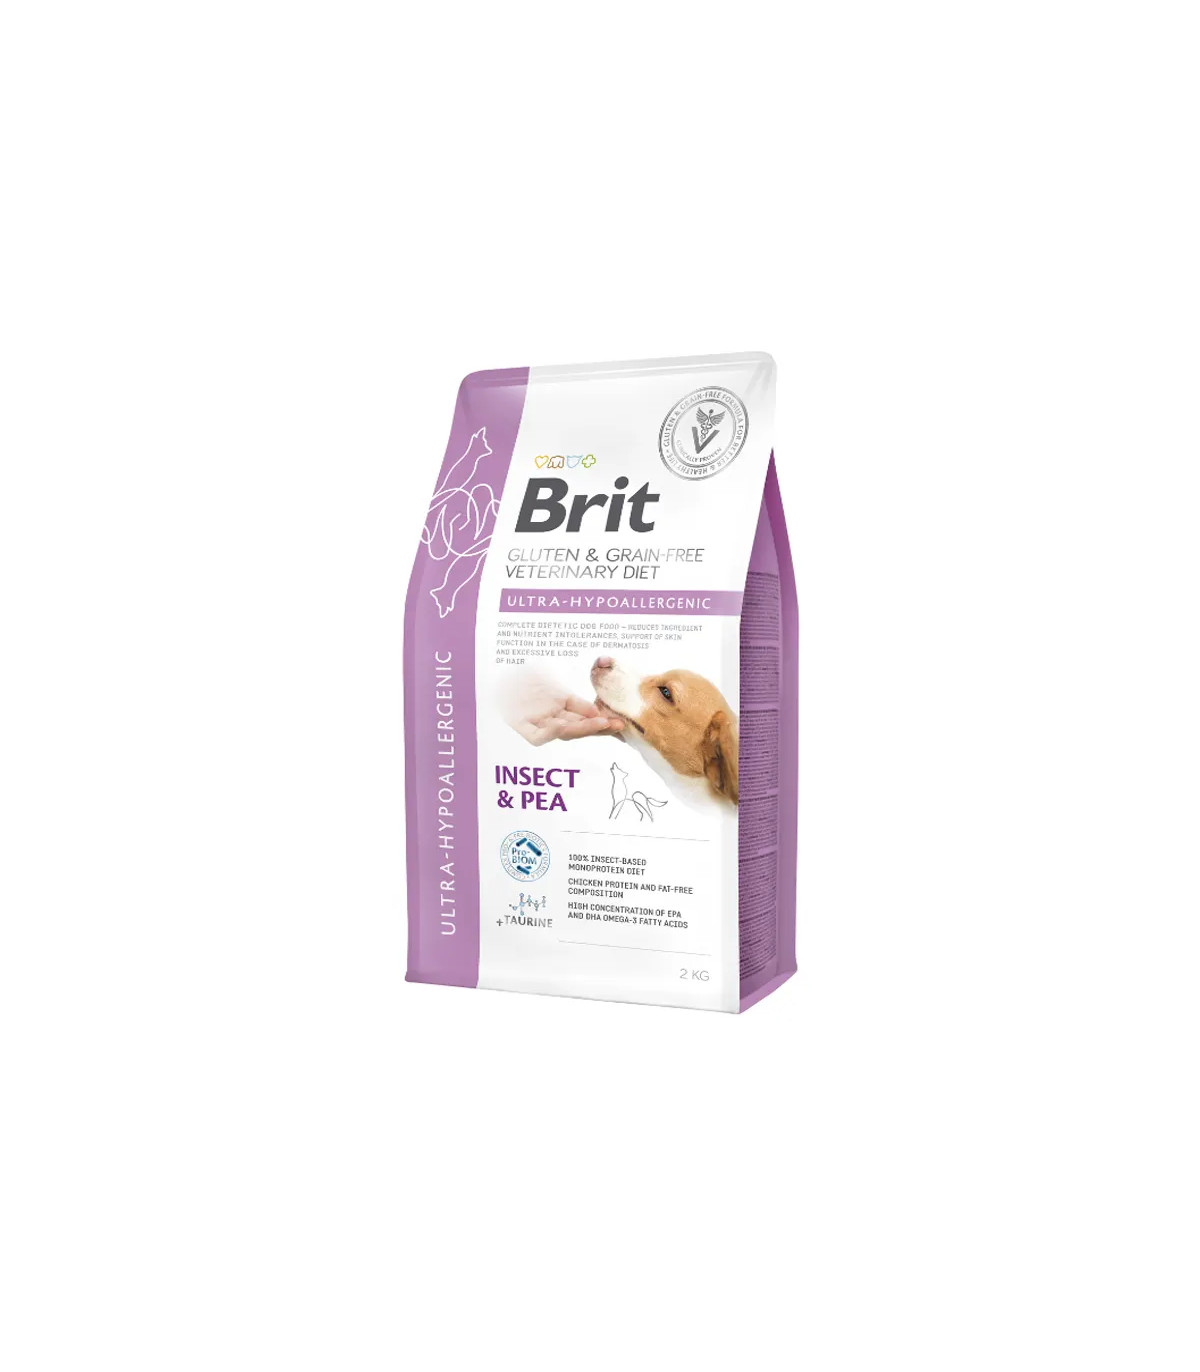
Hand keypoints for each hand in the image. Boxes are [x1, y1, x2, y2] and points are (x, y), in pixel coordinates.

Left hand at [510, 692, 626, 745]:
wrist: (505, 675)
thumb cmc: (531, 681)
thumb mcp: (559, 690)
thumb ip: (577, 704)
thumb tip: (598, 713)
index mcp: (562, 715)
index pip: (585, 723)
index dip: (602, 725)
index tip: (620, 723)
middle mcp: (552, 724)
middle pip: (578, 730)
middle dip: (598, 728)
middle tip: (617, 725)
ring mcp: (539, 726)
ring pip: (563, 733)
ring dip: (582, 729)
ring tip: (601, 722)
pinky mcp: (523, 728)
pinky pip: (538, 736)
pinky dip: (551, 733)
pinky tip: (562, 726)